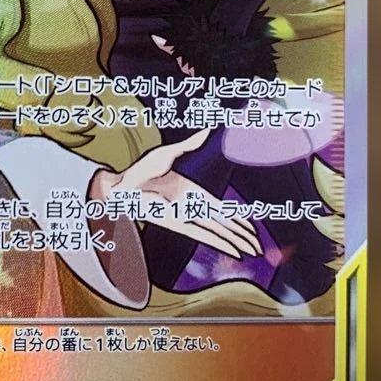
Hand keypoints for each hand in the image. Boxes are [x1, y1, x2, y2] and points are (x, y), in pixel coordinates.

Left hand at [90, 129, 262, 259]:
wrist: (122, 185)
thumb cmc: (140, 170)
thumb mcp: (168, 154)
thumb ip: (190, 145)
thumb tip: (206, 129)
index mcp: (192, 191)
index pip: (221, 208)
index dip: (237, 217)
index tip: (251, 225)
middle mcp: (191, 207)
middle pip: (223, 224)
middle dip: (242, 235)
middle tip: (259, 245)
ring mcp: (185, 217)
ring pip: (218, 233)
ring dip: (236, 242)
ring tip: (253, 251)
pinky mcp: (177, 224)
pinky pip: (204, 236)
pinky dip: (220, 243)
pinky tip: (233, 251)